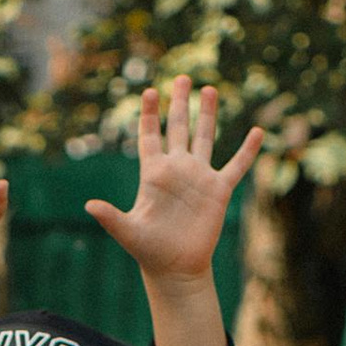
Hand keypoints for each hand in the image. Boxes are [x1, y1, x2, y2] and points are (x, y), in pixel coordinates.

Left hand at [83, 78, 261, 287]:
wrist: (175, 267)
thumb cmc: (149, 250)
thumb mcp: (128, 232)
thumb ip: (110, 217)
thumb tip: (89, 206)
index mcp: (153, 174)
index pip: (149, 137)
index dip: (149, 115)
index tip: (148, 91)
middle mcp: (177, 170)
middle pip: (178, 128)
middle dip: (179, 103)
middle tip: (181, 78)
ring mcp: (199, 178)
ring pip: (205, 138)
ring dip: (208, 114)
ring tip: (209, 89)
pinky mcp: (219, 190)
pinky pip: (236, 166)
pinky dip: (247, 151)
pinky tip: (257, 131)